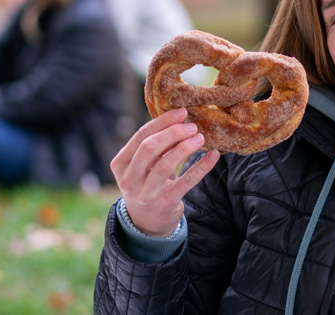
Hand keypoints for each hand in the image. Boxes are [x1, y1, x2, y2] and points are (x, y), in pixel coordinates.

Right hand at [110, 108, 219, 236]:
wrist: (146, 222)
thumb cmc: (147, 183)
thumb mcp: (142, 166)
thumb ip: (153, 146)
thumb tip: (179, 119)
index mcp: (120, 164)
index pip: (141, 136)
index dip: (162, 122)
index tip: (181, 112)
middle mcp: (128, 179)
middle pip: (150, 148)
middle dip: (173, 133)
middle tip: (193, 126)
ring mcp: (145, 193)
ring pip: (165, 164)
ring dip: (185, 147)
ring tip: (201, 138)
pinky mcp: (165, 204)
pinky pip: (186, 182)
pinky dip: (202, 166)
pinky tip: (213, 155)